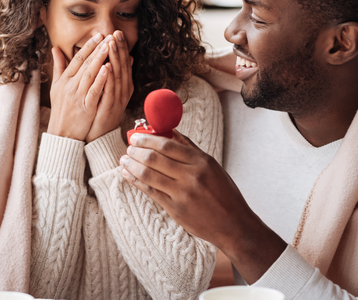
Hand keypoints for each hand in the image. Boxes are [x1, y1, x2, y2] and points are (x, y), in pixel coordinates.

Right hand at [47, 34, 110, 140]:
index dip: (88, 46)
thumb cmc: (61, 109)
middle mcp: (70, 86)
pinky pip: (94, 90)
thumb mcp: (56, 87)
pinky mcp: (85, 107)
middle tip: (107, 36)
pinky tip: (108, 68)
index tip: (98, 35)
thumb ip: (58, 67)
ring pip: (89, 74)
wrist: (62, 133)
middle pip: (84, 64)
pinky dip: (101, 79)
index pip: (76, 59)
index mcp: (64, 80)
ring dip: (99, 59)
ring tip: (109, 47)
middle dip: (97, 49)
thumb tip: (55, 48)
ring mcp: (77, 96)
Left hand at [86, 30, 134, 141]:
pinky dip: (109, 78)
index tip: (116, 32)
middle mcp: (123, 91)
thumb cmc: (100, 112)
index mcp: (122, 86)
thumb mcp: (108, 90)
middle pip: (123, 66)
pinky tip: (107, 67)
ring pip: (118, 75)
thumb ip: (114, 75)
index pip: (123, 63)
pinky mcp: (110, 107)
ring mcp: (117, 99)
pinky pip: (110, 90)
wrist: (99, 136)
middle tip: (116, 32)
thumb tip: (124, 58)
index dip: (121, 47)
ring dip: (115, 59)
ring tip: (112, 44)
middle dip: (119, 48)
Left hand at [119, 130, 286, 283]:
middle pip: (154, 158)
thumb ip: (190, 149)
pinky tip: (128, 175)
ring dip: (132, 165)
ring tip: (124, 160)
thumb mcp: (212, 166)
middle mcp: (191, 176)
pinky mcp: (175, 209)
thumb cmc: (224, 193)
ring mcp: (182, 194)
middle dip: (136, 151)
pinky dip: (136, 181)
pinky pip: (150, 191)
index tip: (136, 137)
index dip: (147, 139)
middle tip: (128, 147)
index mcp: (201, 162)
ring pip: (148, 174)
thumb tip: (170, 131)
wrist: (233, 225)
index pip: (167, 145)